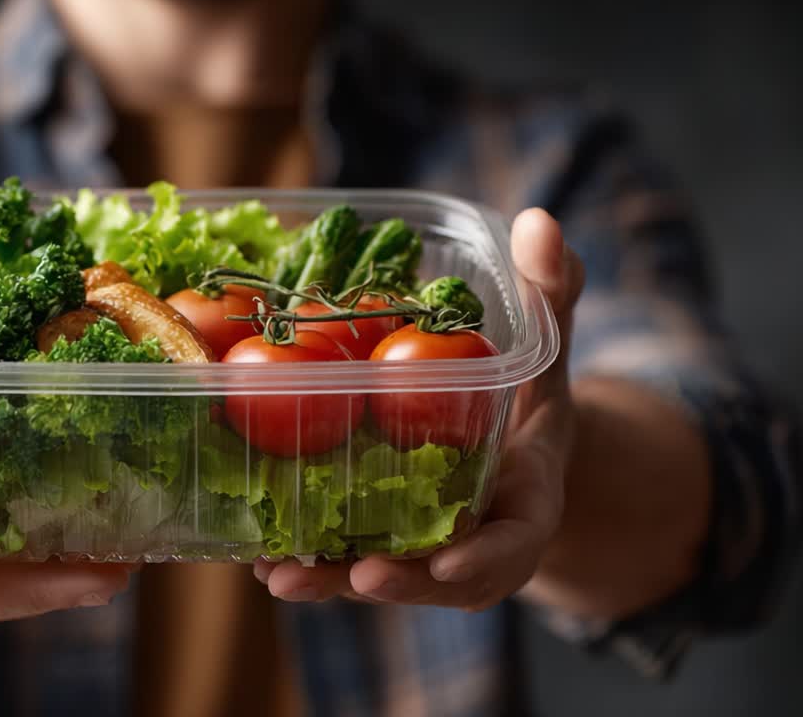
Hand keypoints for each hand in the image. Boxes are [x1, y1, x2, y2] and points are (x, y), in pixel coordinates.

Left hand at [254, 208, 584, 610]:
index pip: (513, 544)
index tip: (447, 564)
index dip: (483, 558)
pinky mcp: (375, 546)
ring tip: (276, 573)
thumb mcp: (548, 347)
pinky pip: (340, 557)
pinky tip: (251, 551)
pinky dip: (301, 557)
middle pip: (435, 578)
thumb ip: (551, 294)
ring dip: (328, 580)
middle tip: (356, 575)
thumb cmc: (530, 397)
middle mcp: (470, 543)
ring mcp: (418, 553)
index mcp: (522, 506)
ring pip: (375, 576)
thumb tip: (538, 220)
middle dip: (396, 582)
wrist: (509, 449)